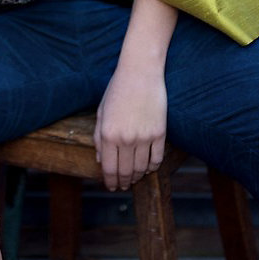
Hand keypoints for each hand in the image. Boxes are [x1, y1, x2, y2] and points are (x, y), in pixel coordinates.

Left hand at [93, 61, 166, 190]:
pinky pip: (157, 159)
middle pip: (125, 172)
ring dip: (137, 177)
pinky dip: (152, 167)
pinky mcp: (160, 133)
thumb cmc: (117, 90)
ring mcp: (144, 137)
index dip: (110, 181)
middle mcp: (125, 139)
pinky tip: (148, 167)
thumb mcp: (101, 112)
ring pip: (141, 168)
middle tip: (123, 186)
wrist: (140, 72)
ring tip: (134, 178)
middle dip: (123, 182)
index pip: (109, 168)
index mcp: (107, 134)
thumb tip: (101, 160)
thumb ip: (98, 137)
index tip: (111, 186)